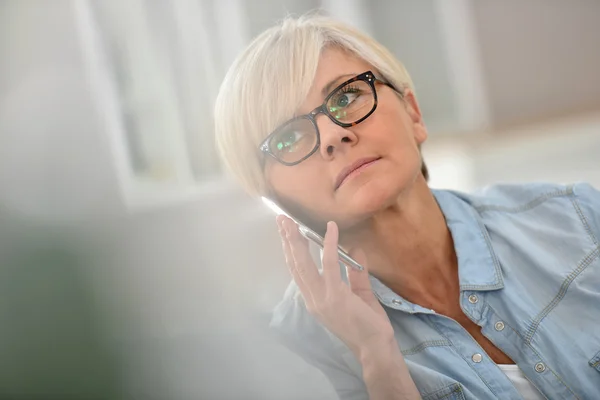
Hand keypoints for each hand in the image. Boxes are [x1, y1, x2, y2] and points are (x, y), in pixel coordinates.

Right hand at [278, 216, 394, 357]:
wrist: (375, 347)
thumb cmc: (368, 325)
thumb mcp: (360, 294)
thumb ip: (355, 273)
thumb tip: (355, 250)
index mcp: (315, 299)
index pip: (298, 271)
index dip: (290, 251)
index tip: (285, 233)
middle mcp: (313, 298)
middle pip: (295, 265)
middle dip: (287, 241)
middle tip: (281, 219)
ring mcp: (322, 297)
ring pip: (304, 264)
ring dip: (296, 240)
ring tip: (291, 222)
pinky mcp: (335, 295)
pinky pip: (330, 264)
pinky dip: (329, 244)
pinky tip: (331, 228)